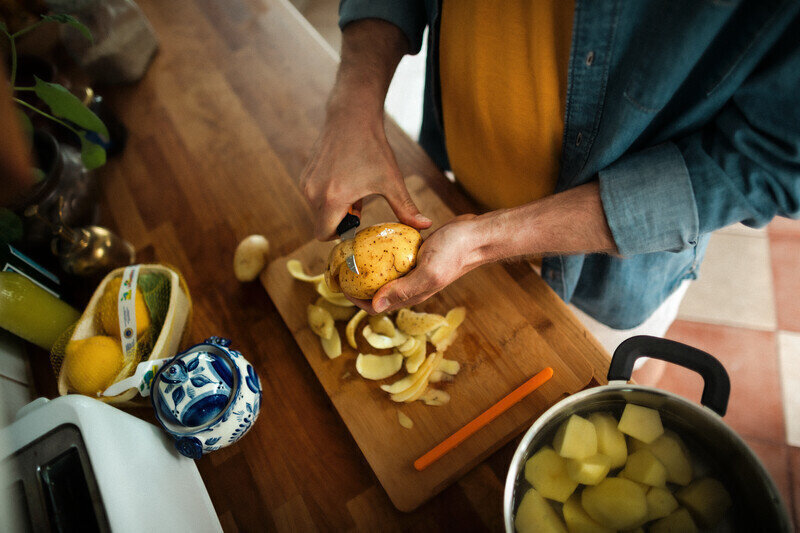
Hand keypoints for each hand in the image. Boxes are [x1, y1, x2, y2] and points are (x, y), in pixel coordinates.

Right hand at [300, 116, 430, 240]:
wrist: (352, 117)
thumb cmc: (373, 148)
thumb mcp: (391, 180)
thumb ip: (405, 208)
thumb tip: (426, 226)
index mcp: (333, 198)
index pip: (324, 234)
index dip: (340, 235)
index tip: (356, 225)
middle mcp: (314, 192)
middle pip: (322, 223)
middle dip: (341, 220)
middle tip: (360, 205)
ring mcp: (307, 182)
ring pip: (318, 210)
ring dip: (334, 207)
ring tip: (354, 189)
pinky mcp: (305, 175)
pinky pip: (314, 196)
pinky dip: (327, 195)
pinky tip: (344, 180)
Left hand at [347, 215, 486, 313]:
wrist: (476, 235)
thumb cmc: (455, 252)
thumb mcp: (428, 271)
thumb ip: (403, 289)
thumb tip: (375, 306)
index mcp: (412, 295)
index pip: (377, 306)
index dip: (356, 299)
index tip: (342, 284)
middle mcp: (411, 286)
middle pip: (377, 292)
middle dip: (357, 284)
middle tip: (342, 268)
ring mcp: (413, 271)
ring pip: (383, 275)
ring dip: (367, 269)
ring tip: (351, 254)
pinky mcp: (416, 256)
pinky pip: (392, 258)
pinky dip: (380, 254)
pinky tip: (371, 240)